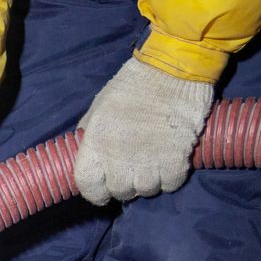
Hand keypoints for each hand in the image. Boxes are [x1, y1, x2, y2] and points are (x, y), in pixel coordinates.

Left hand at [73, 57, 213, 205]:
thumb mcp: (100, 106)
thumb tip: (85, 153)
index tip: (103, 189)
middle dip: (125, 186)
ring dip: (149, 182)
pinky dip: (171, 178)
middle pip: (119, 191)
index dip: (95, 192)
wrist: (173, 68)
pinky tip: (170, 163)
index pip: (87, 184)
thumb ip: (90, 133)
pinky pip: (170, 184)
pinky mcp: (175, 157)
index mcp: (96, 141)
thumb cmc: (133, 84)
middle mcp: (119, 155)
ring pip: (146, 190)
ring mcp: (148, 158)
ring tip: (153, 165)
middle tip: (133, 172)